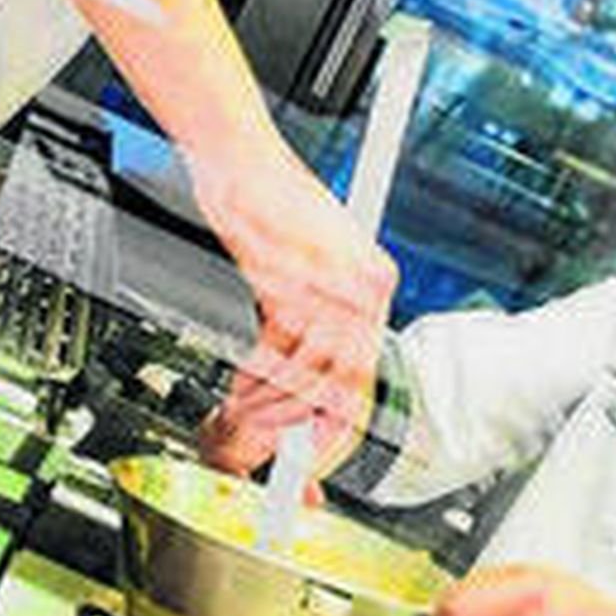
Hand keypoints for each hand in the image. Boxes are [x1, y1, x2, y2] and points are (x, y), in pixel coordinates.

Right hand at [190, 139, 395, 477]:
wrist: (242, 156)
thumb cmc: (272, 203)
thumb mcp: (313, 260)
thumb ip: (322, 312)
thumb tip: (314, 374)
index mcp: (376, 281)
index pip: (369, 368)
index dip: (342, 420)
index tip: (320, 455)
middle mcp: (363, 284)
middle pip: (349, 381)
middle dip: (310, 428)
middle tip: (284, 460)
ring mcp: (330, 283)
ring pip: (312, 375)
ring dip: (274, 407)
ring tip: (246, 420)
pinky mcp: (290, 279)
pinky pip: (277, 350)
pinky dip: (255, 378)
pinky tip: (239, 388)